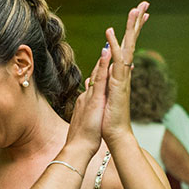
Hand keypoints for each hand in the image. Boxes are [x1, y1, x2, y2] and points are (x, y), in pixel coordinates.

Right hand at [65, 45, 110, 160]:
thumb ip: (86, 114)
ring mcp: (90, 96)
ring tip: (110, 40)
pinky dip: (103, 65)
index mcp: (88, 101)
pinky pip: (100, 79)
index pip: (96, 83)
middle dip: (103, 59)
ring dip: (104, 57)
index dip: (101, 70)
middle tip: (109, 42)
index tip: (107, 57)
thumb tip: (88, 109)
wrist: (78, 147)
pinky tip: (107, 53)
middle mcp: (88, 95)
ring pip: (98, 72)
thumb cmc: (84, 139)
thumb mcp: (86, 123)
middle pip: (97, 74)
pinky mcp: (93, 99)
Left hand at [101, 2, 149, 144]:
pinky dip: (114, 49)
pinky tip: (111, 36)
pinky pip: (116, 64)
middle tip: (144, 4)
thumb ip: (109, 79)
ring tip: (135, 11)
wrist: (115, 134)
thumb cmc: (110, 117)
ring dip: (130, 29)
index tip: (140, 14)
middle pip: (132, 42)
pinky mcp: (117, 86)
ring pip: (128, 48)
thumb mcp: (107, 94)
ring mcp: (122, 79)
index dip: (133, 30)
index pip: (128, 46)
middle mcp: (124, 73)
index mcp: (121, 74)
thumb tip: (112, 69)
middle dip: (137, 23)